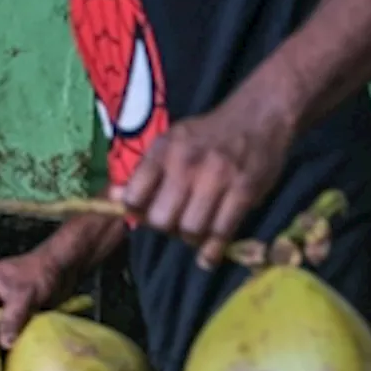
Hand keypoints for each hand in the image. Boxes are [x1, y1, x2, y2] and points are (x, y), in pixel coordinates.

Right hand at [0, 250, 66, 348]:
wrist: (63, 265)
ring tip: (17, 352)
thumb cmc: (41, 274)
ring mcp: (0, 303)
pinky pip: (12, 328)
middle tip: (8, 355)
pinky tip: (24, 346)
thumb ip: (12, 319)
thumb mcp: (23, 296)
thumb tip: (4, 344)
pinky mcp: (14, 310)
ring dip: (10, 338)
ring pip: (0, 329)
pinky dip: (18, 335)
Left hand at [114, 105, 293, 269]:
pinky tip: (210, 255)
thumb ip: (147, 172)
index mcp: (164, 151)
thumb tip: (112, 197)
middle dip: (168, 229)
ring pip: (191, 230)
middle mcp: (186, 164)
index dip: (138, 213)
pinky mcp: (244, 190)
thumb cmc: (210, 134)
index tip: (150, 213)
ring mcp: (217, 178)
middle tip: (179, 223)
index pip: (134, 197)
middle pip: (161, 220)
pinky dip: (213, 251)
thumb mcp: (173, 142)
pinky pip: (222, 232)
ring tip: (200, 231)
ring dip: (193, 238)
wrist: (258, 115)